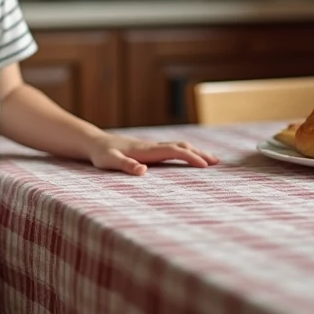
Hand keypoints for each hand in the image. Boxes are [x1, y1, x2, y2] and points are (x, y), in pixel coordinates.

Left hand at [85, 132, 219, 175]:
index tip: (205, 166)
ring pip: (179, 146)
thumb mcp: (110, 162)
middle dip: (200, 154)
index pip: (174, 151)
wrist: (95, 143)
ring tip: (212, 161)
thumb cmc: (102, 154)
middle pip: (182, 146)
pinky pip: (173, 150)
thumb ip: (125, 165)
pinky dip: (186, 153)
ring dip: (195, 152)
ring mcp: (152, 147)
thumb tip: (143, 171)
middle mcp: (153, 146)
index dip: (190, 157)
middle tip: (218, 163)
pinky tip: (189, 159)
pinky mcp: (150, 150)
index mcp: (147, 150)